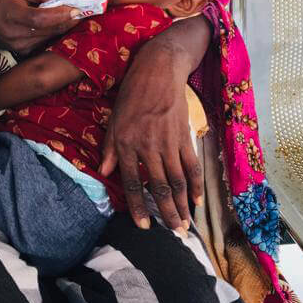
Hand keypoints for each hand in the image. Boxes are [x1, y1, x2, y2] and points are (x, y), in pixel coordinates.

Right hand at [0, 0, 80, 54]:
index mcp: (11, 13)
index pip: (38, 18)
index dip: (59, 15)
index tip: (76, 9)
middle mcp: (13, 34)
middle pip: (47, 30)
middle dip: (68, 21)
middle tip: (82, 12)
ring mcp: (18, 46)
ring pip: (49, 37)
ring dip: (64, 28)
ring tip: (73, 17)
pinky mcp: (23, 52)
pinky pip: (45, 43)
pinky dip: (55, 34)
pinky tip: (60, 25)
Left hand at [100, 17, 209, 231]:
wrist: (159, 70)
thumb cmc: (132, 93)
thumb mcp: (114, 118)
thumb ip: (111, 147)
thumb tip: (105, 173)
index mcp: (126, 143)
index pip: (131, 182)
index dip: (137, 206)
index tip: (142, 225)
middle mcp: (147, 146)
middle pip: (158, 187)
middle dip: (165, 213)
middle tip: (172, 232)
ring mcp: (168, 142)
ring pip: (176, 181)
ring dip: (180, 206)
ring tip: (183, 225)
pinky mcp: (184, 136)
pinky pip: (192, 166)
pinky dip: (196, 185)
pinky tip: (196, 200)